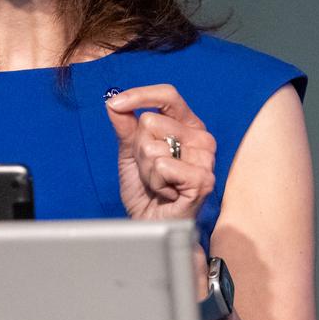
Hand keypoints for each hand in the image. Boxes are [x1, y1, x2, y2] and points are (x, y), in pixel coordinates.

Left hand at [105, 84, 216, 221]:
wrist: (152, 224)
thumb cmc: (146, 190)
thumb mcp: (131, 152)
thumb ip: (125, 126)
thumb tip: (113, 102)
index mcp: (188, 125)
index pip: (168, 95)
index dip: (140, 95)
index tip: (115, 104)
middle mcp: (201, 138)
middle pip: (151, 120)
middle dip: (139, 149)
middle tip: (151, 169)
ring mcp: (205, 158)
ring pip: (153, 146)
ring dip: (146, 169)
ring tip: (158, 183)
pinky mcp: (202, 179)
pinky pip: (162, 166)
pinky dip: (155, 182)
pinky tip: (166, 193)